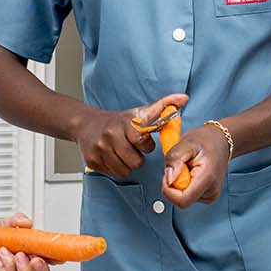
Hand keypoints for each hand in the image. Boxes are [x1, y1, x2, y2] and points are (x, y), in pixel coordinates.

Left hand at [0, 213, 52, 270]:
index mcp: (32, 250)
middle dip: (42, 270)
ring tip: (19, 256)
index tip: (59, 256)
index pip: (50, 258)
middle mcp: (26, 265)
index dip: (57, 259)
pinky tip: (4, 253)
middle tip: (36, 259)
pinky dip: (10, 264)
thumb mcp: (3, 223)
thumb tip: (27, 222)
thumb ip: (16, 220)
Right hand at [73, 92, 187, 176]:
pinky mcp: (92, 160)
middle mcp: (111, 135)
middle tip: (132, 149)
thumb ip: (163, 106)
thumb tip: (184, 98)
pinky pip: (113, 173)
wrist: (87, 124)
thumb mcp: (141, 112)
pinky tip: (113, 157)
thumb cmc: (119, 121)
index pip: (142, 140)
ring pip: (125, 170)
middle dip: (137, 158)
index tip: (143, 140)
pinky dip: (115, 168)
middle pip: (136, 162)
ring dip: (127, 165)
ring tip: (123, 153)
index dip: (146, 145)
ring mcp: (100, 148)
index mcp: (126, 123)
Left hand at [162, 122, 230, 208]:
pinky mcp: (208, 196)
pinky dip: (185, 184)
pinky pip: (188, 195)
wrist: (220, 141)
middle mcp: (211, 191)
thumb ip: (174, 159)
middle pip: (181, 200)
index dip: (169, 190)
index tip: (170, 173)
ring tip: (188, 167)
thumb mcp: (186, 143)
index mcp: (207, 178)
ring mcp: (211, 195)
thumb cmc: (206, 140)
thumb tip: (169, 179)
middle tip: (180, 166)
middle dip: (174, 183)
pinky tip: (192, 172)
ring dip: (179, 183)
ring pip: (183, 197)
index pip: (182, 201)